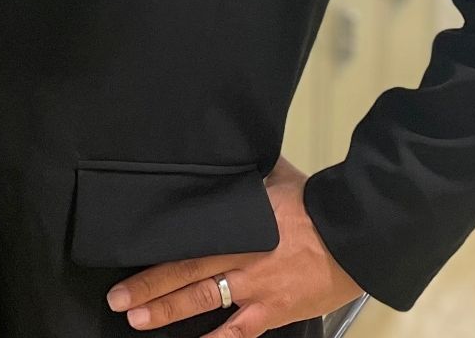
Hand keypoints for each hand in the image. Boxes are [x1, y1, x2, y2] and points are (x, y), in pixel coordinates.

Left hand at [105, 157, 364, 336]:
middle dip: (149, 287)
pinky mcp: (274, 312)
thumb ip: (247, 177)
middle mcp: (242, 258)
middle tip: (117, 299)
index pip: (189, 241)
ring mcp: (257, 289)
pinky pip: (239, 333)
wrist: (357, 234)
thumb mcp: (277, 177)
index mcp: (239, 225)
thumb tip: (226, 155)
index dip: (157, 254)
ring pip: (205, 302)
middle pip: (187, 273)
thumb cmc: (317, 202)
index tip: (127, 257)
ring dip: (168, 312)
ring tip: (138, 320)